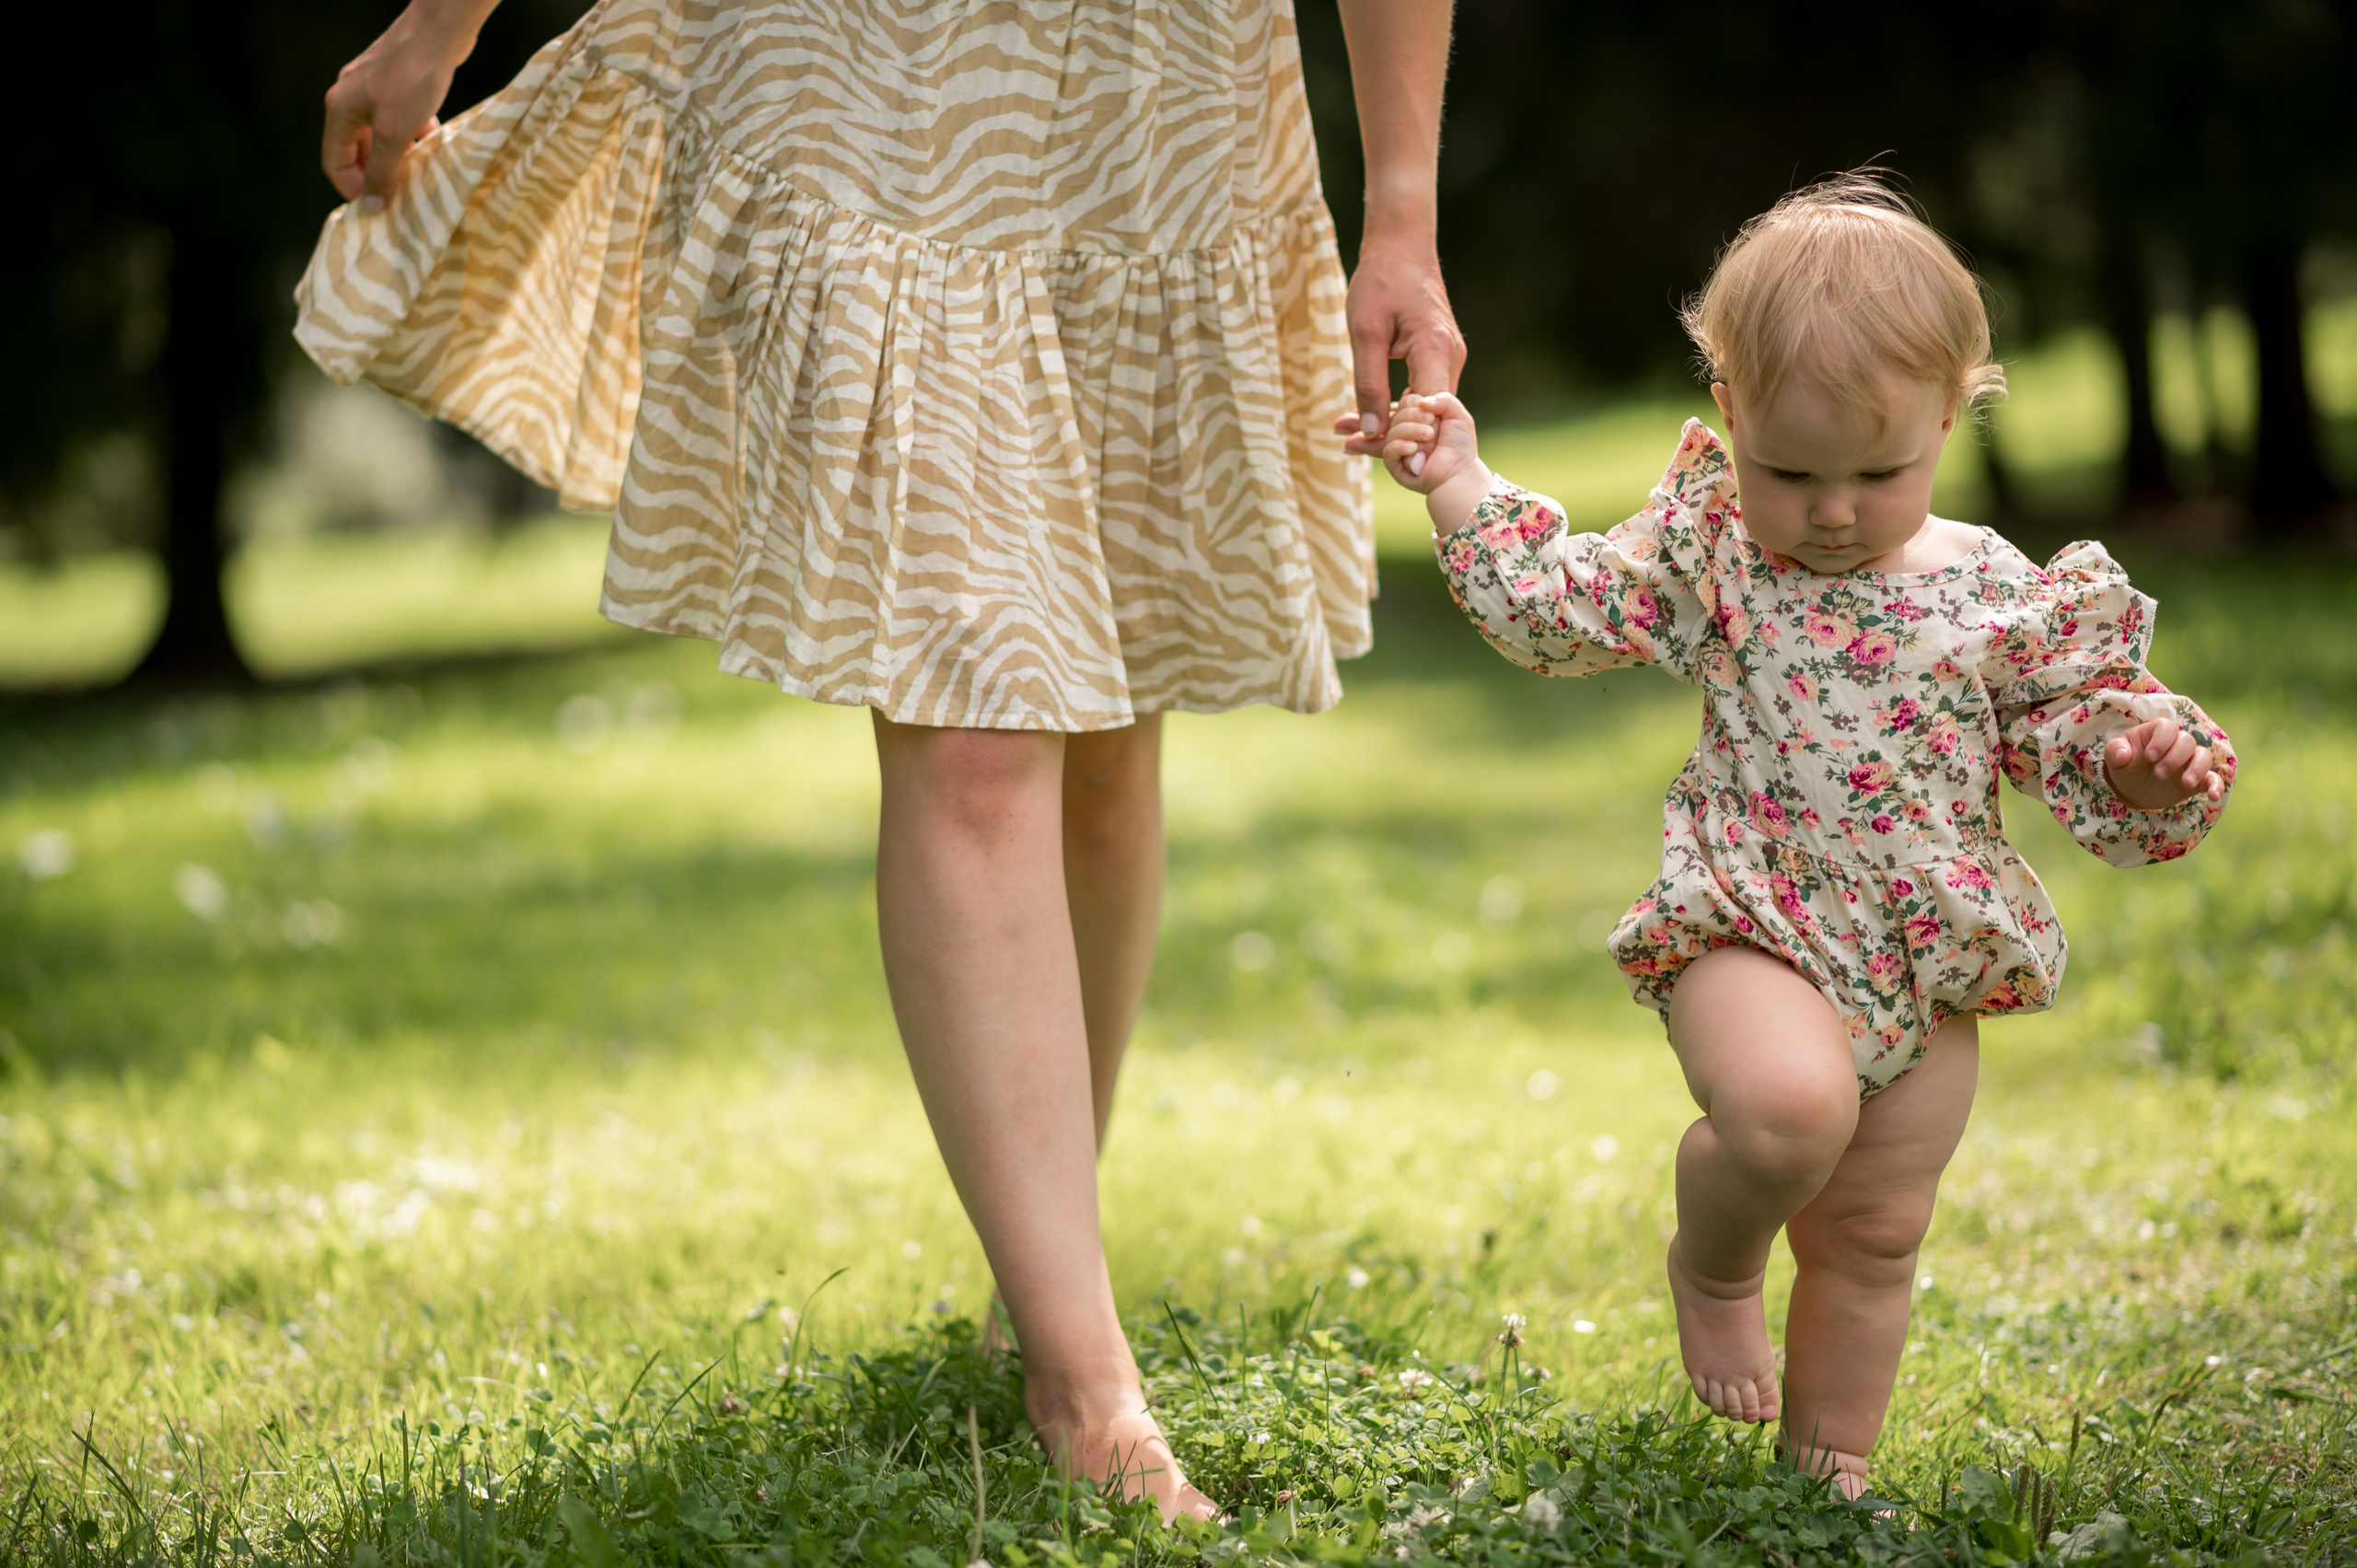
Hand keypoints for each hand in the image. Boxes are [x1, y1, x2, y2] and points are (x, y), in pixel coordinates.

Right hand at [322, 0, 491, 208]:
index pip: (334, 163)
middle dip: (376, 175)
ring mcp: (372, 90)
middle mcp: (350, 99)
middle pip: (356, 151)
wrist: (439, 30)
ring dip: (396, 158)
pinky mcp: (396, 84)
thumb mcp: (395, 131)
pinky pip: (398, 121)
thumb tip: (371, 206)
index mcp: (339, 110)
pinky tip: (432, 147)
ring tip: (418, 179)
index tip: (380, 208)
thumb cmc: (413, 78)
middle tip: (401, 198)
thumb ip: (382, 170)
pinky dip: (412, 137)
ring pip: (379, 137)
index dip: (353, 189)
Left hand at [1332, 231, 1464, 455]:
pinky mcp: (1443, 355)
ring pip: (1426, 406)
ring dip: (1394, 421)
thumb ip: (1369, 382)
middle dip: (1394, 435)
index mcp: (1436, 350)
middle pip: (1429, 415)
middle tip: (1350, 446)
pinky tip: (1371, 414)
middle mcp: (1453, 357)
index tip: (1373, 454)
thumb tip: (1371, 429)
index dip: (1405, 439)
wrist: (1402, 245)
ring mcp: (1451, 357)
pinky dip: (1400, 404)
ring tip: (1352, 435)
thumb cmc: (1380, 280)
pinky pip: (1424, 391)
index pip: (1428, 413)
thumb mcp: (1364, 331)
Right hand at [1373, 392, 1491, 531]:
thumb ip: (1443, 399)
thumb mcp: (1458, 415)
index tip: (1433, 414)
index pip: (1406, 401)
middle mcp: (1404, 430)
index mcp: (1417, 416)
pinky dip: (1400, 446)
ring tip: (1429, 437)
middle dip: (1415, 416)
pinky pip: (1388, 451)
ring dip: (1411, 431)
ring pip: (1392, 431)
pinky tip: (1414, 448)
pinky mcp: (1394, 464)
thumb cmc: (1459, 445)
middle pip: (1397, 413)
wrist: (1459, 472)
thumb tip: (1422, 401)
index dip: (1416, 402)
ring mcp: (1397, 446)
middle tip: (1432, 427)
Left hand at [2103, 718, 2224, 809]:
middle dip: (2175, 758)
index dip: (2161, 740)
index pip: (2167, 727)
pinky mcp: (2197, 779)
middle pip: (2187, 741)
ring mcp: (2189, 761)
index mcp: (2156, 733)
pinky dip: (2217, 785)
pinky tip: (2213, 796)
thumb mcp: (2114, 759)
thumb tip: (2123, 754)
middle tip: (2158, 774)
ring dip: (2197, 768)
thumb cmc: (2125, 766)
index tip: (2149, 756)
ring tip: (2185, 783)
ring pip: (2204, 756)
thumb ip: (2114, 751)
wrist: (2132, 789)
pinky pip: (2213, 778)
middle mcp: (2176, 744)